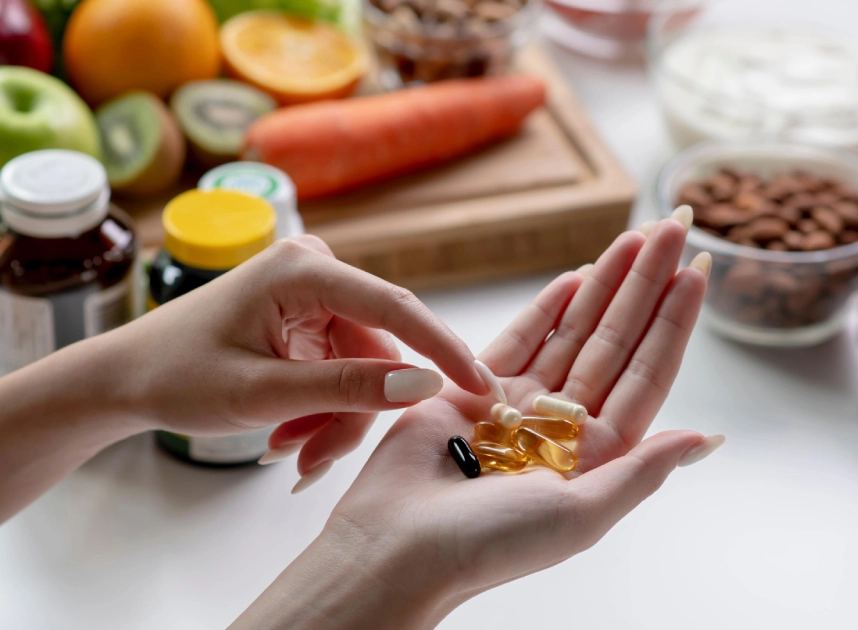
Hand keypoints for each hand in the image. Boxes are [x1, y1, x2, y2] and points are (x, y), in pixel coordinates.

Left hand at [107, 235, 489, 473]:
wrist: (125, 379)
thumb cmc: (176, 376)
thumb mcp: (263, 393)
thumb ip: (347, 388)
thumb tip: (424, 384)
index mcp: (303, 270)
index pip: (396, 308)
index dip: (443, 350)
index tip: (481, 388)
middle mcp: (316, 271)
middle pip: (379, 350)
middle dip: (355, 411)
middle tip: (314, 461)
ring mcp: (314, 295)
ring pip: (365, 369)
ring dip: (336, 417)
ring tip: (291, 452)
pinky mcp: (310, 318)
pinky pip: (344, 370)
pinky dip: (325, 409)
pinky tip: (290, 434)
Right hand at [272, 216, 719, 627]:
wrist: (398, 547)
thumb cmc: (490, 544)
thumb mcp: (581, 515)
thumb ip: (643, 472)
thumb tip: (707, 438)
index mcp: (596, 455)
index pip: (647, 373)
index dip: (674, 321)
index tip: (698, 269)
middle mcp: (563, 427)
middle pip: (616, 341)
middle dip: (645, 284)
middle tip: (672, 228)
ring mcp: (519, 405)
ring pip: (574, 332)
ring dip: (605, 284)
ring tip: (633, 237)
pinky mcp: (472, 389)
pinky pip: (521, 338)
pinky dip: (548, 306)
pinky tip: (577, 274)